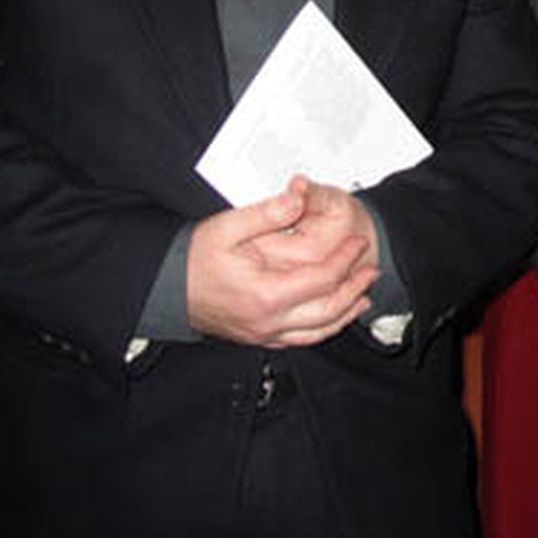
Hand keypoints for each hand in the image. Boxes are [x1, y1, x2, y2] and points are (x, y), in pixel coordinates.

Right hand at [187, 182, 377, 348]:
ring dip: (346, 313)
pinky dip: (324, 328)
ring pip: (318, 332)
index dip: (345, 260)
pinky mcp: (260, 337)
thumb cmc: (194, 258)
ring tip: (364, 295)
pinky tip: (335, 316)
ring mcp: (264, 334)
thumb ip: (267, 213)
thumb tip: (298, 198)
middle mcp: (268, 321)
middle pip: (328, 311)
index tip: (358, 242)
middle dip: (354, 289)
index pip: (322, 280)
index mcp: (265, 294)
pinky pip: (302, 340)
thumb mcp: (227, 226)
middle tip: (371, 269)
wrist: (167, 289)